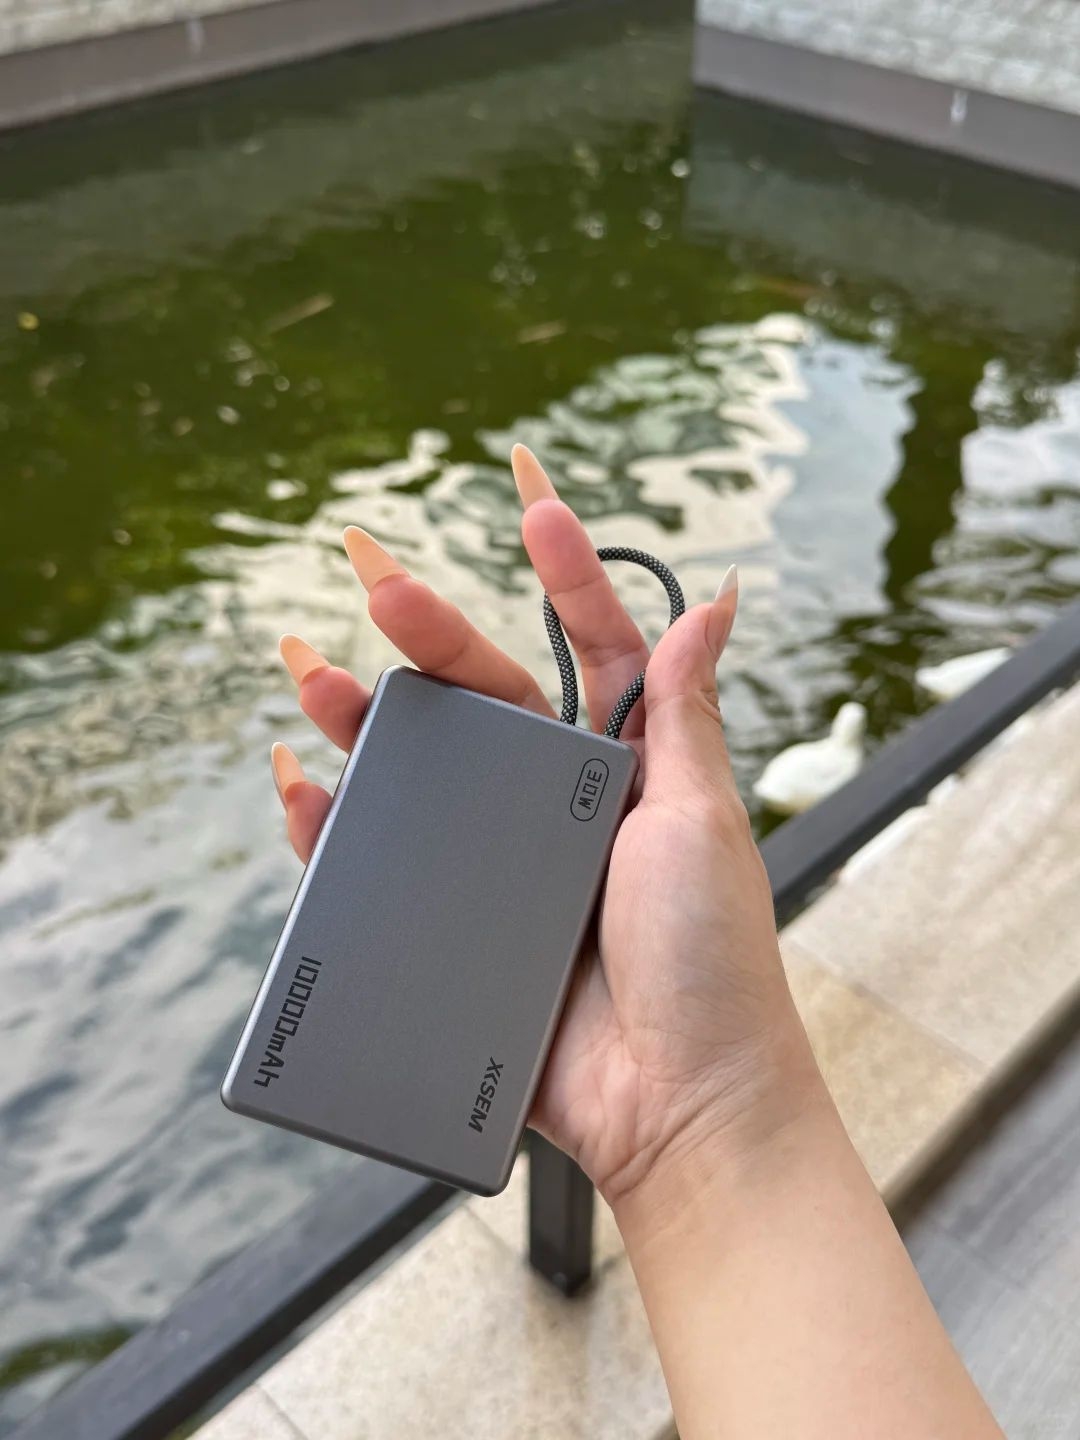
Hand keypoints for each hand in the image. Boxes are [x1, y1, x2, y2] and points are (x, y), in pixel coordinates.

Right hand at [271, 446, 814, 1203]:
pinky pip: (385, 864)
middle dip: (430, 631)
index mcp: (628, 767)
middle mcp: (561, 805)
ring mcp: (505, 864)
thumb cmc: (711, 962)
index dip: (566, 569)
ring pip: (424, 769)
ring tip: (311, 671)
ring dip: (365, 718)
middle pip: (484, 697)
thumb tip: (714, 600)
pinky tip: (304, 783)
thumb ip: (685, 715)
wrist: (677, 1105)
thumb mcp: (701, 821)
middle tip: (374, 574)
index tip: (533, 494)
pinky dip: (338, 825)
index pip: (592, 646)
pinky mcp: (460, 926)